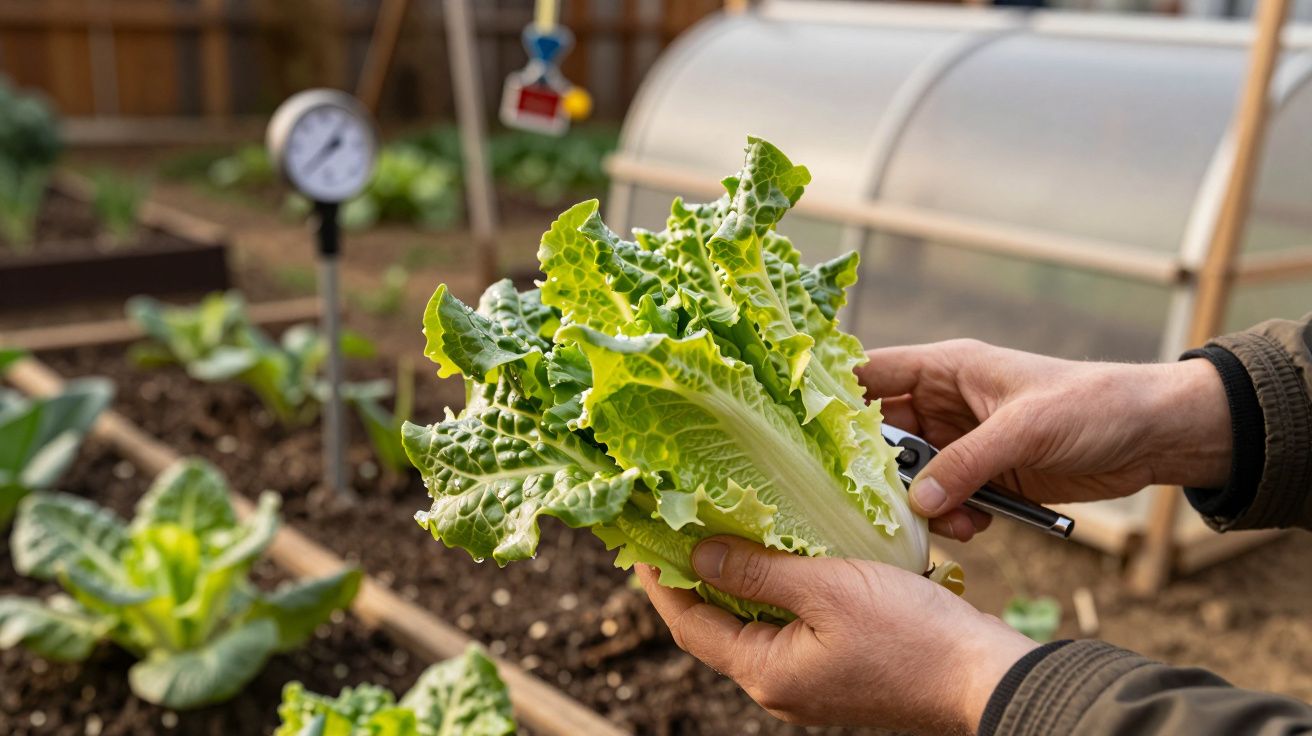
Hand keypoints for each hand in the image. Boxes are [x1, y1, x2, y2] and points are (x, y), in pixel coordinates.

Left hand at [637, 536, 1037, 732]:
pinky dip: (774, 587)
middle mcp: (779, 683)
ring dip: (735, 578)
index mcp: (766, 672)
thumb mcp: (827, 589)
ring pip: (754, 622)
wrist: (983, 675)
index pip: (689, 625)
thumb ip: (758, 571)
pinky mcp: (837, 665)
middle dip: (693, 577)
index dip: (660, 582)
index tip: (640, 540)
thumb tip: (699, 552)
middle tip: (674, 525)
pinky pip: (788, 623)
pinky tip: (780, 552)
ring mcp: (809, 678)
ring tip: (720, 528)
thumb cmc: (911, 635)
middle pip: (716, 626)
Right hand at [856, 340, 1231, 540]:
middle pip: (881, 435)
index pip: (870, 373)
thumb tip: (919, 503)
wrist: (1155, 435)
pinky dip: (953, 518)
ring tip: (950, 521)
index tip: (807, 435)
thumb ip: (968, 464)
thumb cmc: (1093, 405)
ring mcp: (963, 442)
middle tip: (881, 501)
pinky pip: (947, 500)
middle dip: (878, 470)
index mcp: (946, 368)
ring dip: (922, 503)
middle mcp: (944, 403)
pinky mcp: (986, 476)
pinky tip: (977, 527)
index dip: (834, 398)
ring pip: (912, 476)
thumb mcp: (1026, 429)